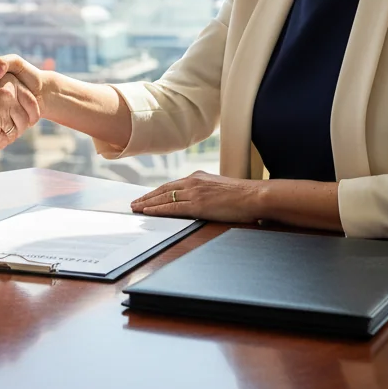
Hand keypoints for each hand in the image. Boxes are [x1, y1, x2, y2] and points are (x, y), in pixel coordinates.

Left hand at [130, 170, 262, 222]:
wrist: (253, 196)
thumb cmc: (242, 195)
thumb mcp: (220, 188)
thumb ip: (207, 191)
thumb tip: (202, 200)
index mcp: (198, 177)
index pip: (171, 184)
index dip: (156, 191)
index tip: (146, 196)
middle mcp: (193, 182)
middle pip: (163, 189)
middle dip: (147, 197)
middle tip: (134, 203)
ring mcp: (194, 192)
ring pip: (164, 198)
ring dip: (148, 203)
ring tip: (136, 208)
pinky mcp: (197, 204)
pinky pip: (172, 208)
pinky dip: (158, 209)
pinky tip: (148, 211)